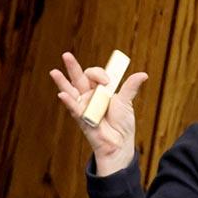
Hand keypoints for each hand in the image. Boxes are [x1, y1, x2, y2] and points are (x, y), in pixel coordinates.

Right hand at [49, 51, 148, 174]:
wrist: (120, 142)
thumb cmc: (122, 123)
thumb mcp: (126, 102)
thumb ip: (130, 87)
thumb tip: (143, 74)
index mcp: (100, 89)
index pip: (94, 74)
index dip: (100, 74)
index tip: (107, 81)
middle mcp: (89, 95)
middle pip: (79, 78)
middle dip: (73, 67)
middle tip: (66, 55)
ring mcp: (83, 106)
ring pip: (71, 90)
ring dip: (62, 82)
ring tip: (54, 72)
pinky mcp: (81, 117)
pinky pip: (74, 108)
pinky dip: (68, 101)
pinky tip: (62, 94)